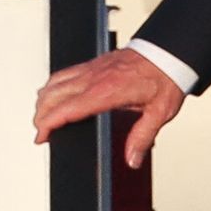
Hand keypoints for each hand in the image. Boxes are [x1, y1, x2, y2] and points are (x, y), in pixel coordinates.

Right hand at [33, 48, 185, 168]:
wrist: (169, 51)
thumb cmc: (165, 77)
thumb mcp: (159, 112)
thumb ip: (143, 137)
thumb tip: (132, 159)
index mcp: (107, 92)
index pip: (67, 108)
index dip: (48, 123)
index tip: (41, 136)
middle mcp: (95, 78)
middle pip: (53, 95)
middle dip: (41, 115)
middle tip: (41, 133)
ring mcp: (93, 68)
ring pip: (55, 81)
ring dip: (44, 99)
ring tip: (42, 116)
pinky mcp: (95, 63)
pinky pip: (66, 72)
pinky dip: (53, 85)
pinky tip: (55, 93)